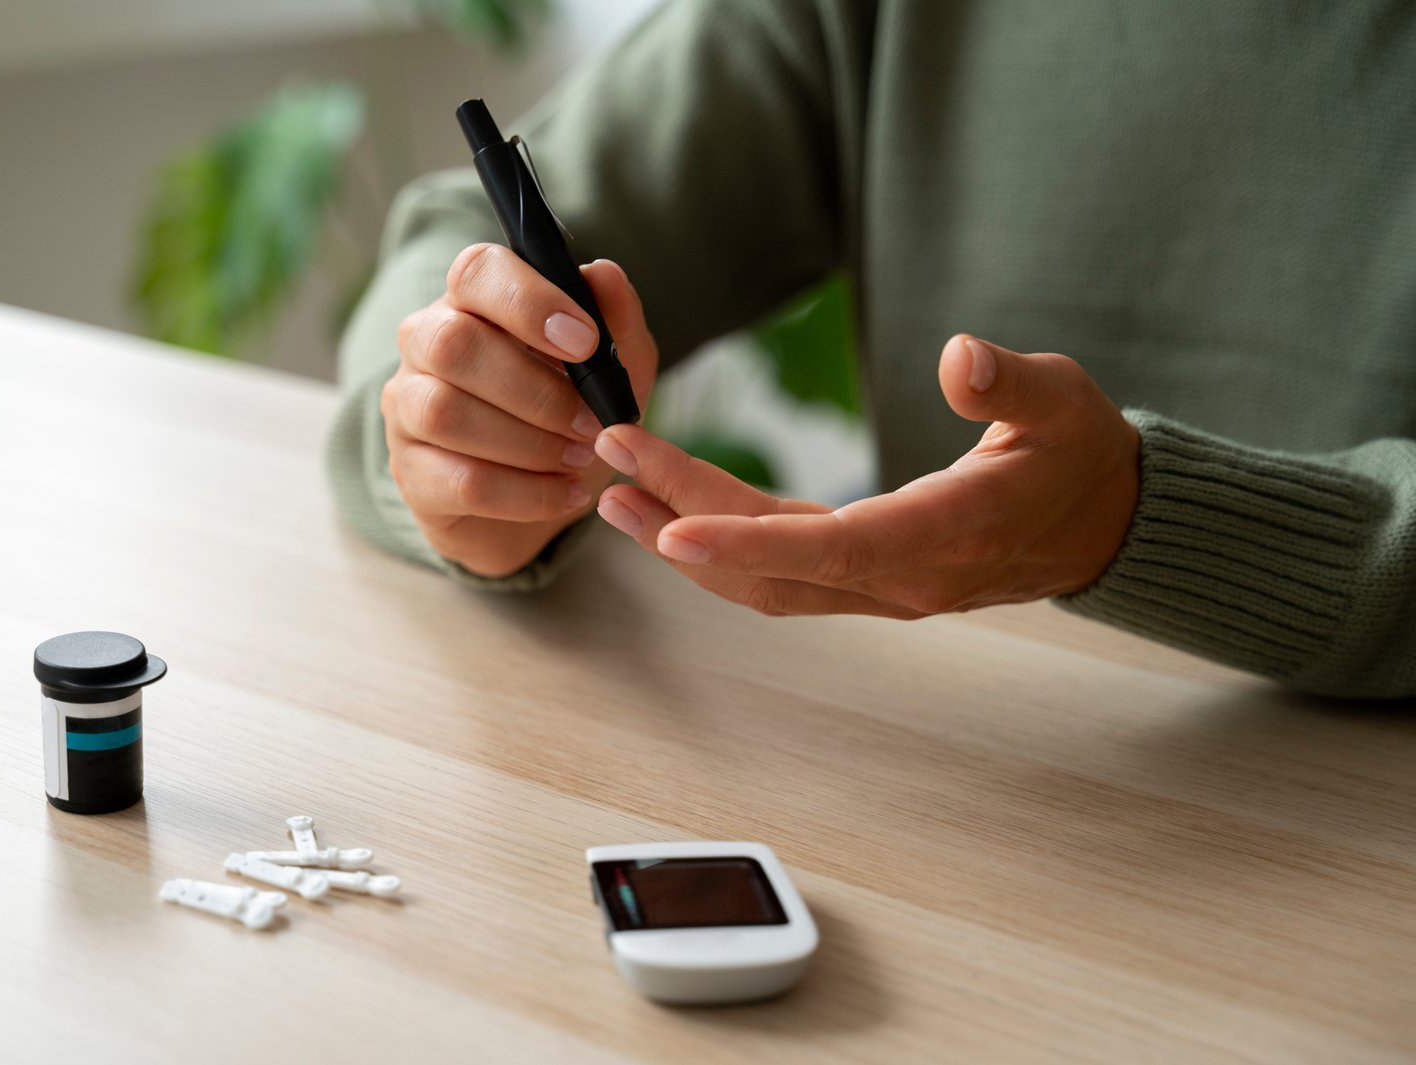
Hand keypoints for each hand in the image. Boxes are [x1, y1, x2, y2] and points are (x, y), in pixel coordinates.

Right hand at [383, 245, 658, 576]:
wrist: (544, 499)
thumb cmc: (572, 417)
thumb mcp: (613, 370)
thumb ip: (616, 321)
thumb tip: (604, 274)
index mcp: (473, 301)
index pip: (476, 272)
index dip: (529, 301)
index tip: (586, 341)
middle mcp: (426, 343)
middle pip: (453, 344)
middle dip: (537, 389)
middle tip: (593, 422)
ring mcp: (408, 409)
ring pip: (446, 413)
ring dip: (531, 443)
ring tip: (581, 458)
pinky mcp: (412, 474)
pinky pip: (462, 481)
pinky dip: (528, 493)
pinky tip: (567, 493)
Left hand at [592, 335, 1139, 616]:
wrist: (1104, 523)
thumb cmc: (1082, 454)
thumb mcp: (1065, 402)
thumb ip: (1012, 385)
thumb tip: (960, 355)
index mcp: (948, 535)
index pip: (833, 548)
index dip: (748, 541)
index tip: (669, 524)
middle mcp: (904, 579)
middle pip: (775, 565)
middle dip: (685, 521)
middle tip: (609, 464)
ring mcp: (882, 588)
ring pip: (768, 582)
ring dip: (687, 544)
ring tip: (614, 496)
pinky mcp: (868, 578)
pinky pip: (782, 574)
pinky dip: (723, 546)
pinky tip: (671, 513)